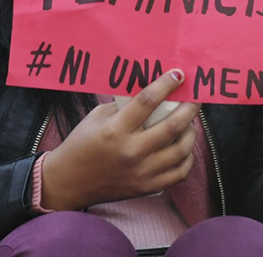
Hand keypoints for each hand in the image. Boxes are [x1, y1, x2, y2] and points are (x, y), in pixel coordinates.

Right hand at [41, 70, 200, 210]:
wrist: (68, 182)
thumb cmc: (81, 145)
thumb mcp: (96, 118)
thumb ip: (123, 106)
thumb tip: (151, 90)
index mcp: (115, 130)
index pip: (147, 101)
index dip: (166, 85)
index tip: (179, 75)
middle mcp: (131, 151)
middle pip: (172, 125)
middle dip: (189, 108)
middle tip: (195, 99)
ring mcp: (141, 171)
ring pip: (181, 150)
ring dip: (191, 132)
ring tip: (190, 124)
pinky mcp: (146, 187)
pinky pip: (178, 173)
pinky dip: (187, 159)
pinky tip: (184, 149)